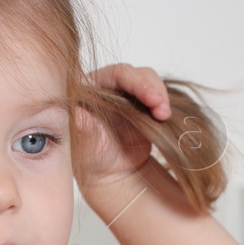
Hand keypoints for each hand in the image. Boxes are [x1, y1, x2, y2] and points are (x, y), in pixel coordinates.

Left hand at [72, 62, 171, 193]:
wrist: (112, 170)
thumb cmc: (93, 157)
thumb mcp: (88, 145)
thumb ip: (85, 128)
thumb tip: (79, 114)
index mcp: (88, 87)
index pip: (115, 74)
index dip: (135, 82)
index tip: (151, 99)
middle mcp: (107, 84)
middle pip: (135, 74)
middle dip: (151, 88)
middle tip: (161, 108)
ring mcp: (126, 91)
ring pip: (148, 80)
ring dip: (160, 96)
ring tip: (164, 116)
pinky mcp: (142, 100)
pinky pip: (156, 95)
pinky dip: (163, 104)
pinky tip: (164, 117)